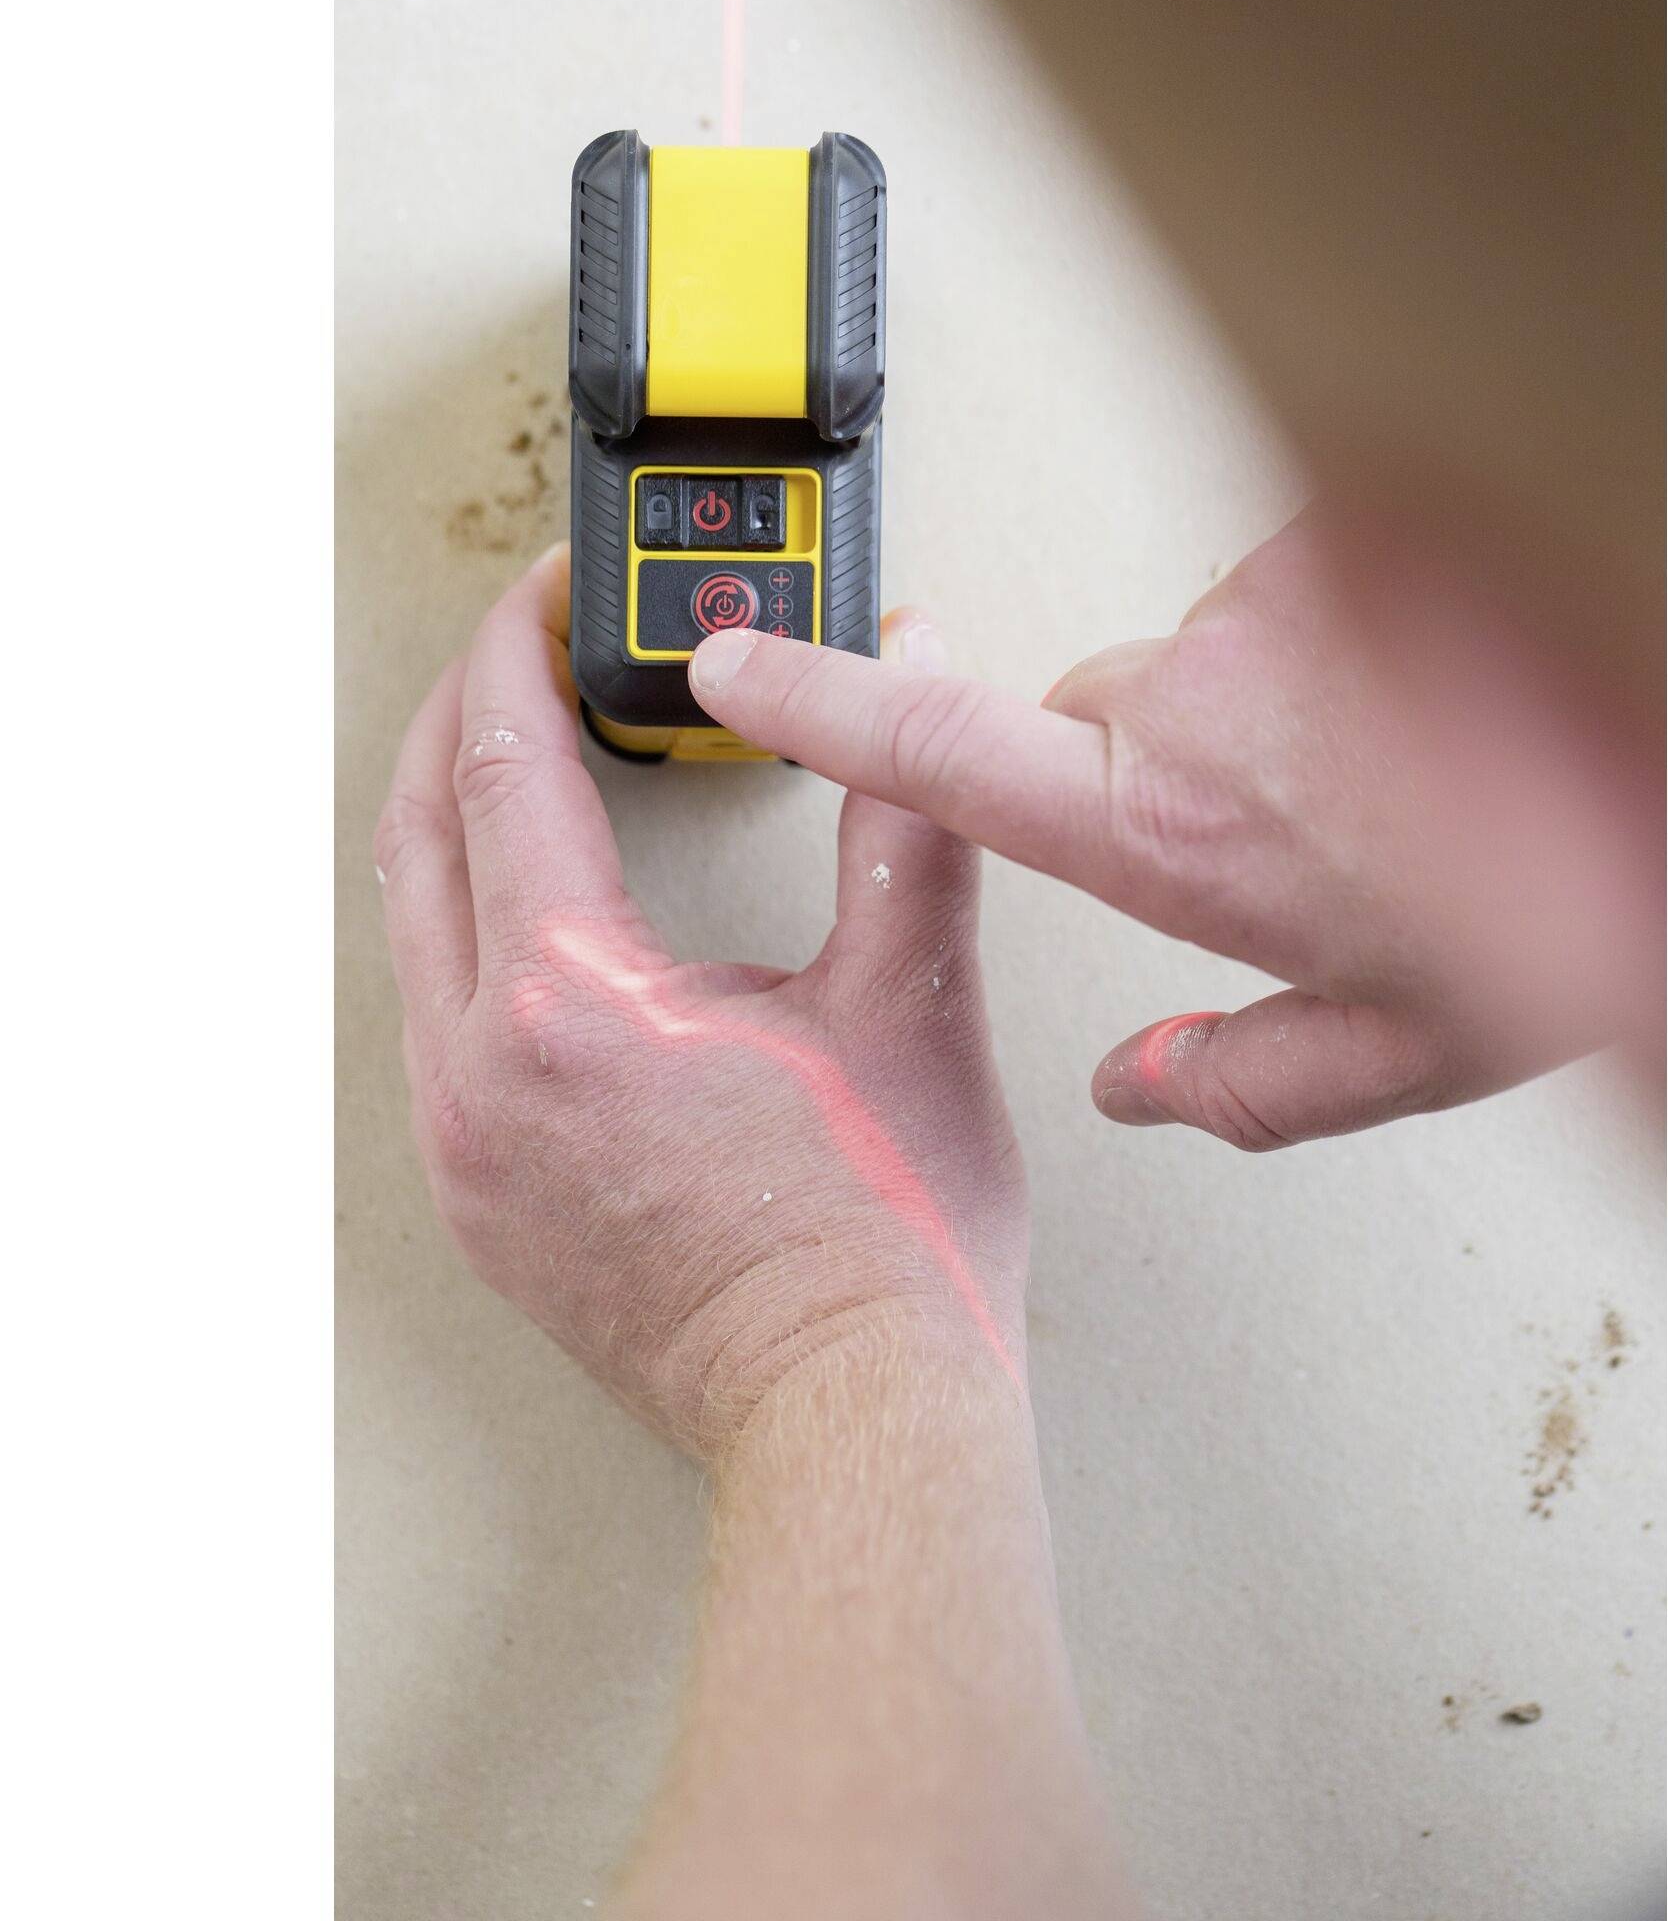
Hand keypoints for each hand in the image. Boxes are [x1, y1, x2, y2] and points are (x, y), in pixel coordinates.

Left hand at [376, 549, 1027, 1457]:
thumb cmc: (884, 1242)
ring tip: (524, 764)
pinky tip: (537, 920)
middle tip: (520, 654)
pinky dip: (473, 935)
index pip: (500, 767)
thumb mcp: (913, 1001)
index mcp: (572, 1006)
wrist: (854, 1411)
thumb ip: (905, 817)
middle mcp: (482, 1079)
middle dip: (457, 719)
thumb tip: (915, 681)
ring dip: (455, 828)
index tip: (550, 595)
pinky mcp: (483, 1203)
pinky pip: (436, 1026)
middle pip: (415, 835)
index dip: (520, 652)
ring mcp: (467, 1151)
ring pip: (413, 936)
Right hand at [686, 512, 1596, 1148]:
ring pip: (1200, 663)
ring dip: (1258, 718)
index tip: (732, 659)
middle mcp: (1200, 701)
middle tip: (1282, 839)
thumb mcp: (1397, 1053)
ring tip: (1382, 775)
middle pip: (1092, 724)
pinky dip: (1329, 650)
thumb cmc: (1574, 916)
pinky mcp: (1355, 534)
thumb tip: (1142, 1089)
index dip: (816, 705)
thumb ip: (1237, 1081)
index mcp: (1173, 832)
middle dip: (1149, 780)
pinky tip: (1419, 704)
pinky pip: (1289, 598)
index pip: (939, 756)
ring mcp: (1279, 600)